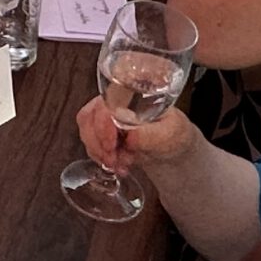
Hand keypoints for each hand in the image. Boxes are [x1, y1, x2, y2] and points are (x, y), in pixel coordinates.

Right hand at [76, 97, 203, 176]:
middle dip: (98, 143)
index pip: (105, 101)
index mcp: (132, 94)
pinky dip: (101, 158)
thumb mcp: (169, 133)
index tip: (111, 144)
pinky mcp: (102, 132)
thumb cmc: (174, 133)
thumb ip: (151, 134)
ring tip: (119, 165)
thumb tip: (130, 136)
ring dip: (99, 153)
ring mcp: (106, 117)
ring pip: (87, 131)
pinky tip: (119, 165)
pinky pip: (91, 144)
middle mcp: (115, 102)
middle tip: (113, 160)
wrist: (172, 146)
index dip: (102, 123)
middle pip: (89, 116)